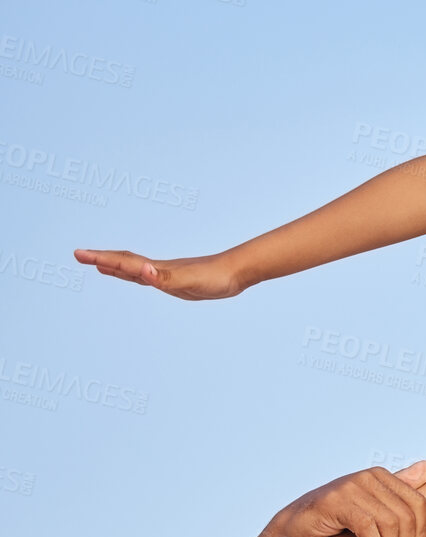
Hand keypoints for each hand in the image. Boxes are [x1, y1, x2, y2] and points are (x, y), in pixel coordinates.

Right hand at [72, 249, 244, 300]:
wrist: (237, 272)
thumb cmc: (215, 277)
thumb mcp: (188, 281)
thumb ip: (164, 277)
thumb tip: (142, 270)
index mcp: (157, 269)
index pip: (123, 262)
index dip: (100, 259)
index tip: (78, 254)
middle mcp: (159, 269)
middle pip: (124, 262)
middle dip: (101, 260)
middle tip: (79, 256)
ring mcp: (167, 275)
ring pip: (135, 269)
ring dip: (115, 267)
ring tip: (99, 265)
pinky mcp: (177, 282)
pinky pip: (150, 278)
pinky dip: (137, 276)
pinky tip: (138, 276)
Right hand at [266, 462, 425, 536]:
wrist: (294, 529)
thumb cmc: (336, 521)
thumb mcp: (370, 506)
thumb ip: (398, 488)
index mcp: (381, 476)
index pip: (418, 503)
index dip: (422, 533)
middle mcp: (368, 477)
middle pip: (405, 516)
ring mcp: (351, 487)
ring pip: (389, 524)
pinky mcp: (335, 502)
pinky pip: (367, 526)